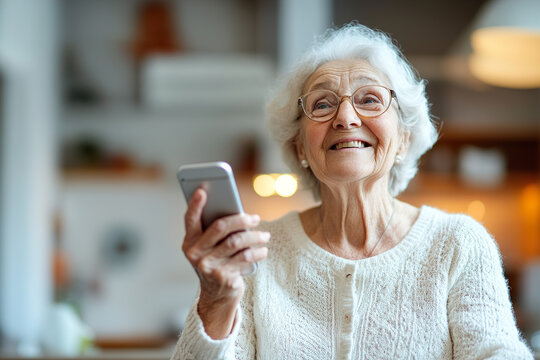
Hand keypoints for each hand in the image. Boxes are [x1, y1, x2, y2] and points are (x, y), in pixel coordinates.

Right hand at [182, 188, 269, 337]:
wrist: (218, 295)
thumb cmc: (217, 262)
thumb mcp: (211, 247)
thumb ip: (217, 231)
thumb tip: (238, 211)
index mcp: (189, 242)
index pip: (190, 219)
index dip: (195, 204)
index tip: (202, 190)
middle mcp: (195, 253)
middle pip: (220, 227)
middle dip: (241, 219)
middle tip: (256, 218)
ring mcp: (208, 266)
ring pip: (236, 242)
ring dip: (255, 237)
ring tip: (265, 236)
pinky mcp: (223, 276)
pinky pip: (245, 257)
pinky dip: (258, 252)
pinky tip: (264, 249)